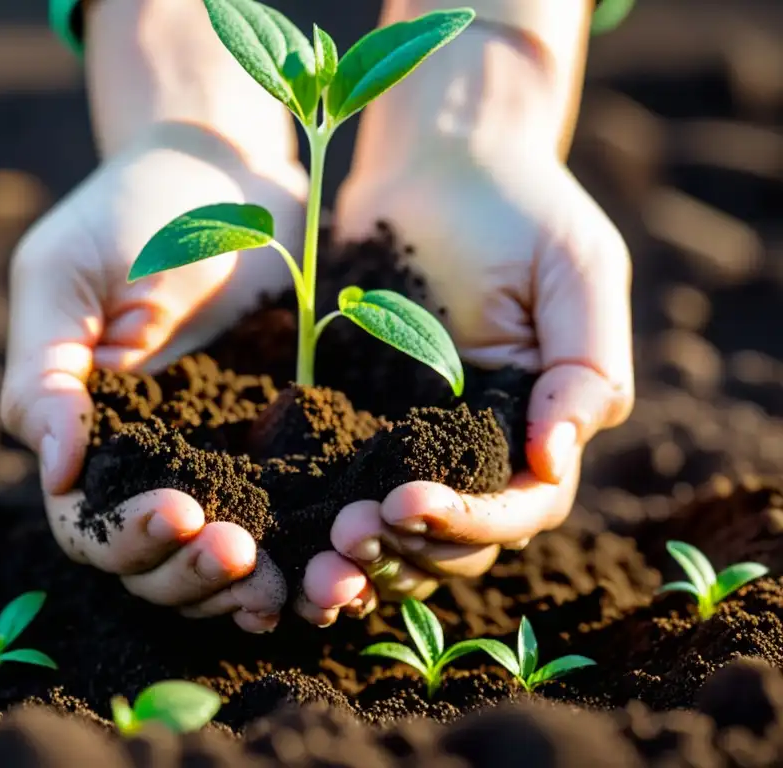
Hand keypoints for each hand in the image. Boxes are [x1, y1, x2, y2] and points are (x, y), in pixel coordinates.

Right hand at [1, 123, 307, 631]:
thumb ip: (45, 370)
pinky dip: (301, 557)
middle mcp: (150, 462)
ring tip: (289, 586)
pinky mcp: (282, 447)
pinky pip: (286, 520)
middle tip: (241, 554)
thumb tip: (56, 470)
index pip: (88, 522)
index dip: (125, 537)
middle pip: (153, 562)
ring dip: (243, 586)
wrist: (227, 171)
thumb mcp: (65, 273)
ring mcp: (217, 459)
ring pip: (216, 559)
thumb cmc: (132, 211)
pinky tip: (329, 572)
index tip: (180, 514)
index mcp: (88, 434)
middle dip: (191, 572)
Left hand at [294, 140, 633, 626]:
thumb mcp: (577, 275)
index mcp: (538, 422)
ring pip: (400, 528)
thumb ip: (584, 371)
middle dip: (411, 547)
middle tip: (352, 533)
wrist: (440, 156)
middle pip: (460, 537)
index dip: (474, 522)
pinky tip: (295, 523)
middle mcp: (478, 443)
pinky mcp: (356, 413)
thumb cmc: (521, 206)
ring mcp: (413, 434)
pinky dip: (325, 514)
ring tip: (324, 541)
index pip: (524, 505)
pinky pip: (343, 481)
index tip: (411, 502)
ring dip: (368, 548)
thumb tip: (552, 461)